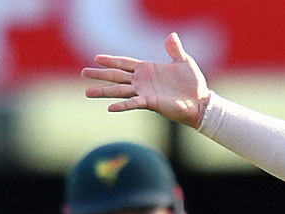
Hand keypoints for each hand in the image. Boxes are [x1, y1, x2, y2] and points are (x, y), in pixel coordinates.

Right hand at [82, 32, 210, 127]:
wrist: (201, 102)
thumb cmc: (193, 83)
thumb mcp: (184, 62)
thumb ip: (174, 49)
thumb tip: (172, 35)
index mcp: (148, 69)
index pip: (124, 63)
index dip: (111, 61)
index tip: (96, 58)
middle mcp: (142, 81)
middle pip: (116, 76)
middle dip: (100, 74)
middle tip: (83, 72)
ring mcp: (144, 92)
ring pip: (119, 90)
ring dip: (103, 91)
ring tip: (87, 92)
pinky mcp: (150, 103)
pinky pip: (132, 103)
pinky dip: (122, 105)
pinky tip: (109, 107)